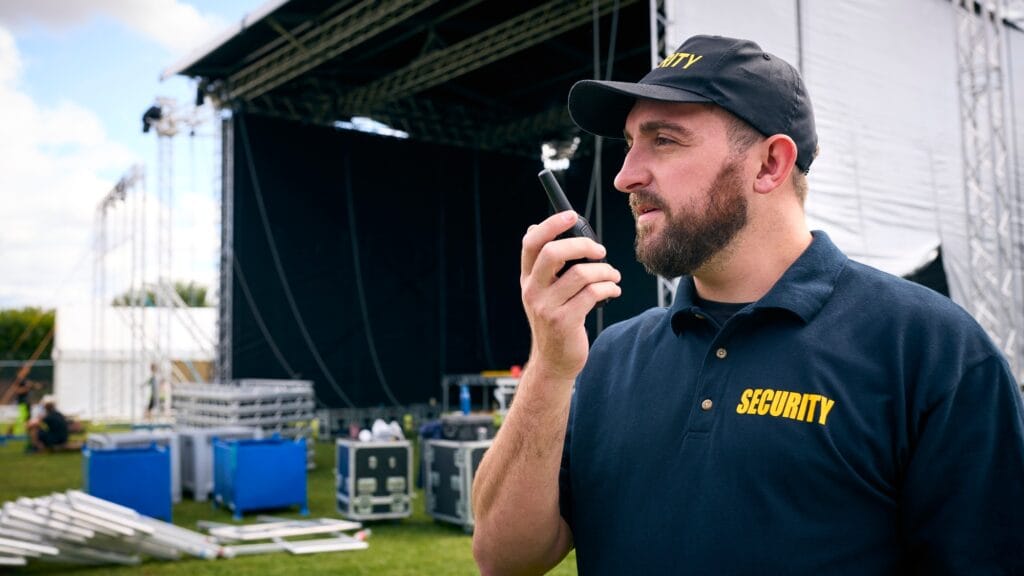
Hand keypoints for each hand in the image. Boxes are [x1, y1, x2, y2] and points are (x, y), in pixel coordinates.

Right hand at [520, 211, 621, 380]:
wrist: (554, 361)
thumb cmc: (555, 320)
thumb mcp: (542, 291)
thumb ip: (542, 264)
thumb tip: (533, 226)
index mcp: (527, 278)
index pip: (531, 243)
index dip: (551, 225)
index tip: (571, 215)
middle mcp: (533, 291)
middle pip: (553, 253)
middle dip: (583, 245)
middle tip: (600, 251)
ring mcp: (547, 308)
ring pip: (581, 274)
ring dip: (604, 271)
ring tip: (613, 276)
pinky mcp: (565, 322)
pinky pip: (593, 294)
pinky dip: (609, 288)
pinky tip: (613, 291)